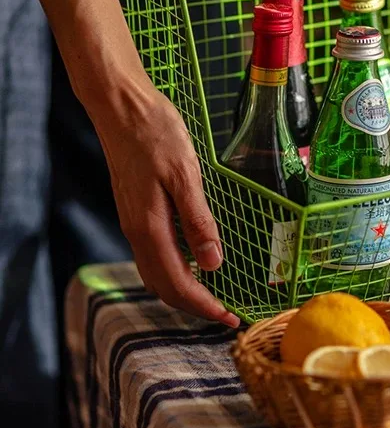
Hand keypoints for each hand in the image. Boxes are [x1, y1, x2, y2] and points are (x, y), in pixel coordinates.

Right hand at [91, 79, 239, 327]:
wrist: (121, 108)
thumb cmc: (156, 135)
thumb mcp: (185, 174)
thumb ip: (197, 221)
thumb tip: (212, 264)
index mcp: (150, 227)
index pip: (178, 283)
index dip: (204, 306)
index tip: (230, 318)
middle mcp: (137, 231)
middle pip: (163, 286)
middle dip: (194, 305)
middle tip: (226, 313)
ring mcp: (132, 221)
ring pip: (155, 272)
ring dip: (182, 290)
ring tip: (212, 294)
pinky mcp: (134, 209)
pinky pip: (152, 254)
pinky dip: (173, 269)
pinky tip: (192, 260)